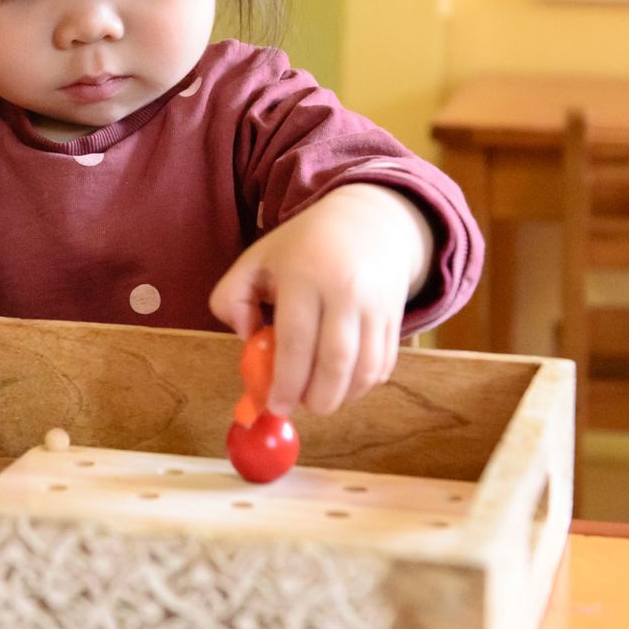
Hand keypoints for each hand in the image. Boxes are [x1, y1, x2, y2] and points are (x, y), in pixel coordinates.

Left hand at [208, 184, 432, 417]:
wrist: (369, 222)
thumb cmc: (303, 247)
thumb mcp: (256, 259)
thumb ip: (231, 297)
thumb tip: (245, 339)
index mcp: (305, 275)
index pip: (295, 340)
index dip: (284, 382)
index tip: (274, 405)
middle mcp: (346, 290)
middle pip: (334, 362)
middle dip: (315, 397)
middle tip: (298, 407)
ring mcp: (377, 305)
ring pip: (365, 369)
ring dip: (341, 397)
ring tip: (319, 397)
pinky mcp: (397, 317)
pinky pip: (384, 364)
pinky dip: (364, 385)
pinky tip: (344, 384)